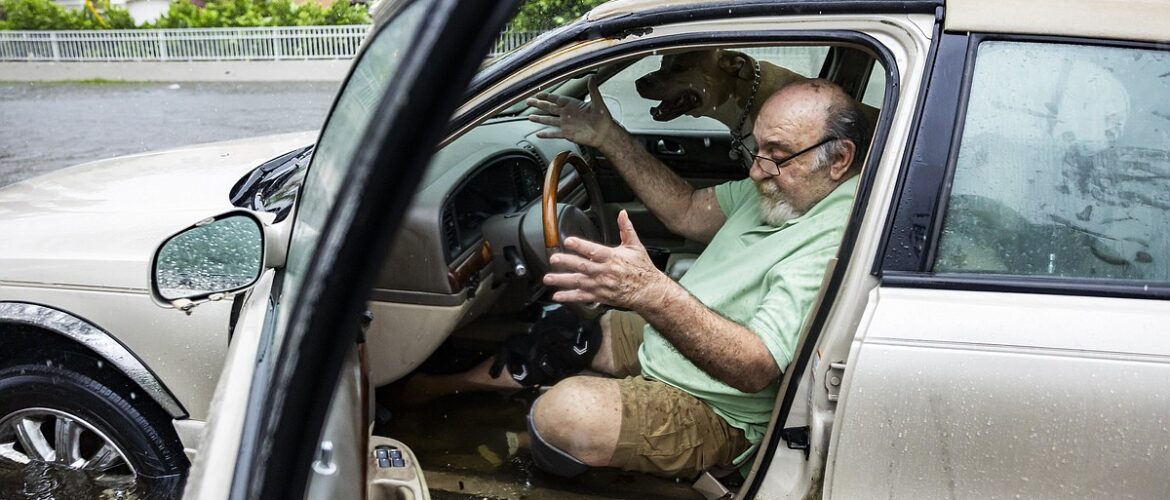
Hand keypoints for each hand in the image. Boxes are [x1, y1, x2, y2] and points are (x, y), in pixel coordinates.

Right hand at [527, 78, 621, 147]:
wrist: (604, 133)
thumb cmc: (603, 118)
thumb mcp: (598, 102)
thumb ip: (593, 90)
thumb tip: (592, 78)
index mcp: (573, 105)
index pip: (557, 98)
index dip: (548, 96)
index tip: (539, 93)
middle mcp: (567, 114)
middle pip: (549, 108)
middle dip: (539, 104)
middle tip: (529, 101)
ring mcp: (566, 124)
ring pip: (549, 120)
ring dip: (539, 118)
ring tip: (530, 117)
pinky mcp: (567, 134)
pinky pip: (554, 134)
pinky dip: (546, 134)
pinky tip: (539, 134)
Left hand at [543, 210, 674, 310]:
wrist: (649, 291)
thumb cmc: (642, 268)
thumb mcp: (636, 246)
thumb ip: (626, 229)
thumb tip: (621, 213)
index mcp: (613, 258)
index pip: (594, 250)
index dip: (581, 245)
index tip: (568, 241)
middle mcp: (605, 272)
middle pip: (583, 266)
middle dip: (567, 262)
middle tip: (553, 258)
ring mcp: (601, 285)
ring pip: (579, 282)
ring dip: (562, 280)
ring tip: (548, 278)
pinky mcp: (600, 296)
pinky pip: (582, 297)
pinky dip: (569, 297)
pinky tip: (557, 296)